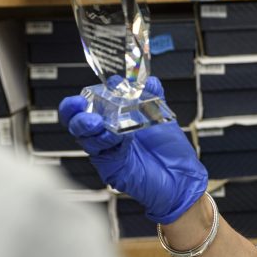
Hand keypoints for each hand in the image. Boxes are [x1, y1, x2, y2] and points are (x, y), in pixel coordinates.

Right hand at [58, 77, 207, 223]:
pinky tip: (116, 135)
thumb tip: (147, 79)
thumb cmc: (169, 149)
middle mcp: (105, 134)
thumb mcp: (161, 116)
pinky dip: (108, 141)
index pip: (90, 104)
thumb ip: (153, 95)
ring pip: (86, 138)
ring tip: (97, 122)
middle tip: (79, 105)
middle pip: (77, 122)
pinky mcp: (112, 167)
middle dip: (74, 112)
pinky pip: (103, 153)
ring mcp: (107, 151)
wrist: (181, 177)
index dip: (85, 96)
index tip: (93, 89)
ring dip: (89, 127)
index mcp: (112, 118)